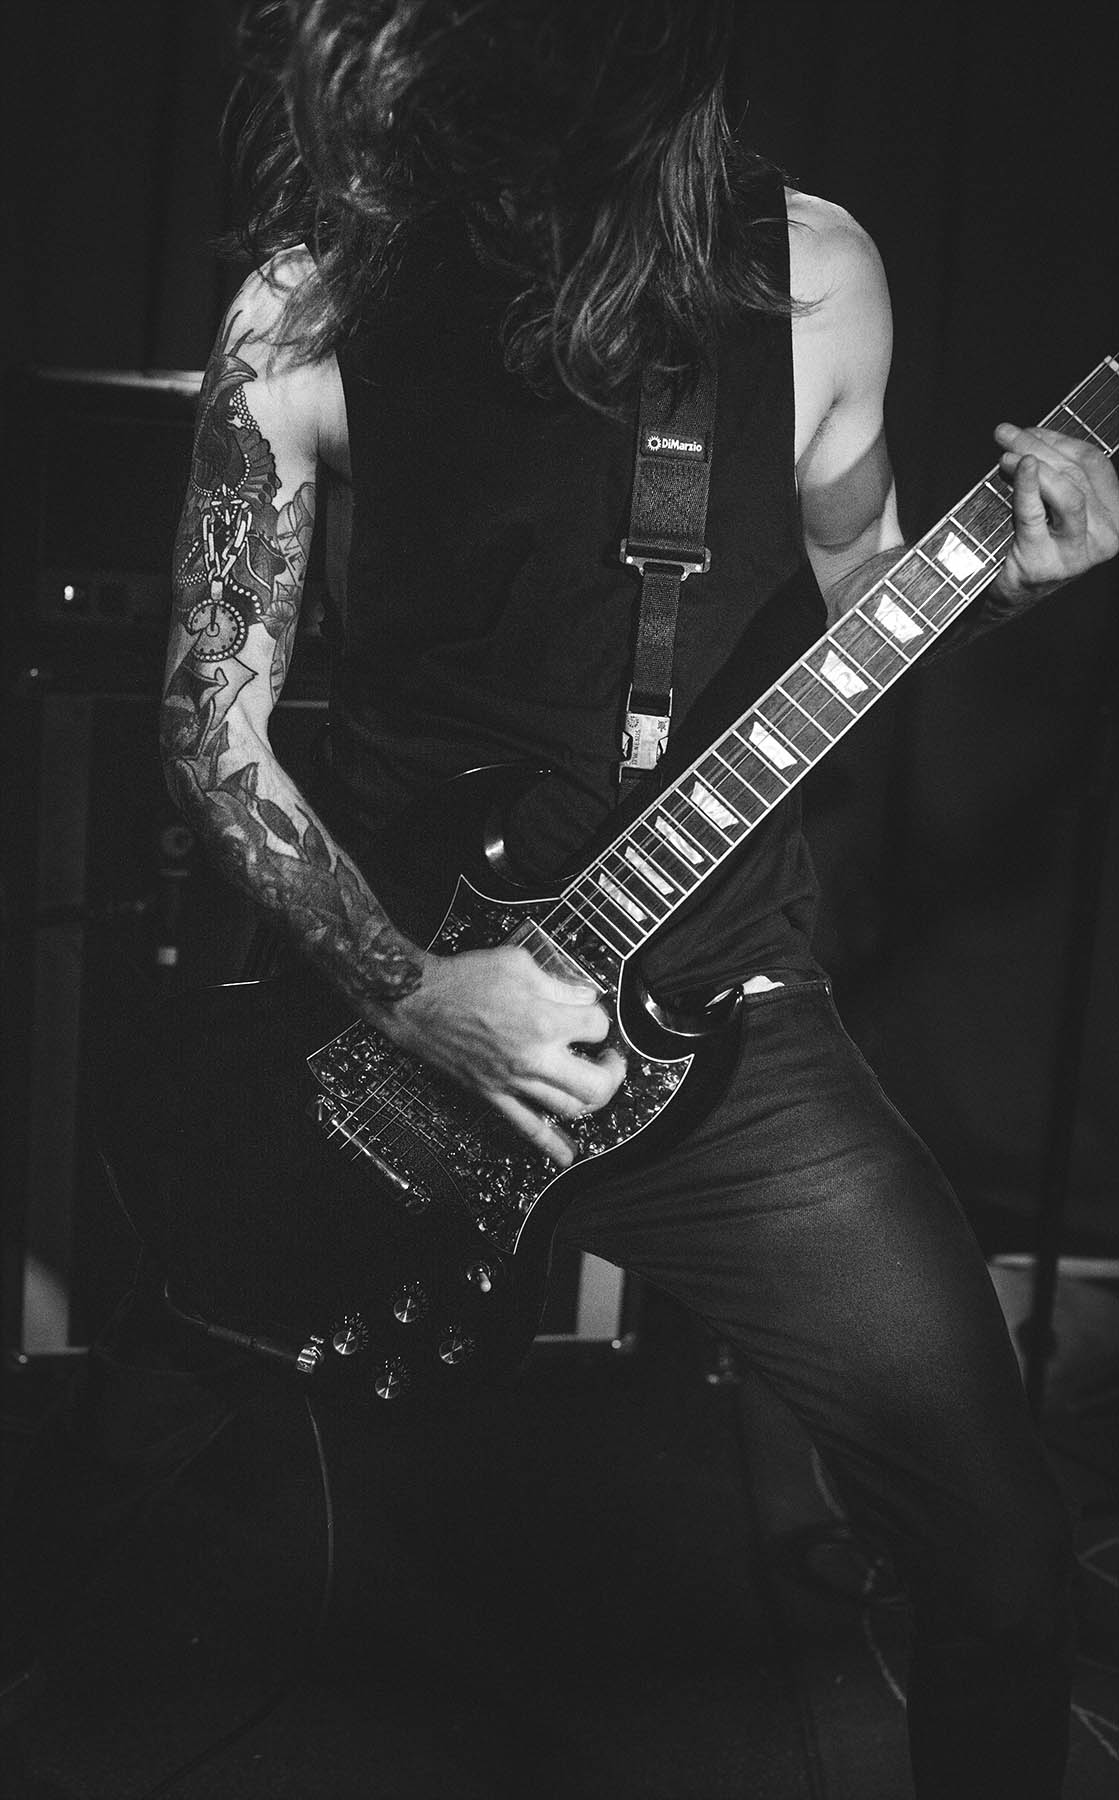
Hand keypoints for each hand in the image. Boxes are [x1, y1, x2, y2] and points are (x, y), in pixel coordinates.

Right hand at [372, 945, 626, 1166]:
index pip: (597, 1026)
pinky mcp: (494, 1096)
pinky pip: (527, 1129)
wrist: (418, 1001)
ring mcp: (514, 1082)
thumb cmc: (462, 979)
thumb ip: (557, 983)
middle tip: (610, 1059)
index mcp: (543, 1021)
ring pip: (569, 1109)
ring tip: (593, 1084)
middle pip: (596, 1082)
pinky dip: (551, 1146)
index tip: (588, 1012)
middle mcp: (533, 1058)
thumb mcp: (519, 963)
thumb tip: (582, 997)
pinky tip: (568, 1154)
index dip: (598, 1017)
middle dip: (613, 1070)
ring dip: (591, 1100)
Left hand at [992, 422, 1118, 607]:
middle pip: (1076, 475)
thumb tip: (1025, 437)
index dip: (1060, 441)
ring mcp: (1080, 553)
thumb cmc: (1028, 546)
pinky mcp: (1049, 564)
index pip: (1093, 463)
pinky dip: (1027, 487)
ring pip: (1067, 493)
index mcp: (1113, 516)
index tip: (1031, 429)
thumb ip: (1051, 475)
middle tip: (1007, 434)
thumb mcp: (1050, 506)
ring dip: (1035, 464)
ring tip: (1007, 454)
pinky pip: (1037, 516)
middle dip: (1039, 447)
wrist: (1007, 597)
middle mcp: (1106, 536)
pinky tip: (1019, 467)